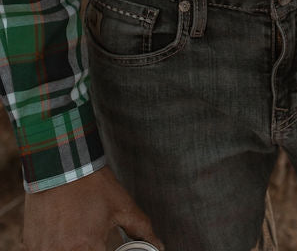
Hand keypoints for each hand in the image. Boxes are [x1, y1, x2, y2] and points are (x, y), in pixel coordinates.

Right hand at [22, 165, 163, 250]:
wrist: (59, 163)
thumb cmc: (92, 184)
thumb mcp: (122, 205)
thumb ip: (142, 230)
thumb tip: (159, 246)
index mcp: (87, 247)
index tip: (105, 246)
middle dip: (90, 249)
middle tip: (93, 242)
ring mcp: (42, 250)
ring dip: (72, 249)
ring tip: (77, 235)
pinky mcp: (29, 244)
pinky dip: (55, 248)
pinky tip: (63, 235)